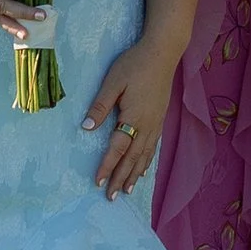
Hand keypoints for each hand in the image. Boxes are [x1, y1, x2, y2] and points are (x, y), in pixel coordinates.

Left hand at [82, 44, 177, 198]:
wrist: (163, 52)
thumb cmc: (135, 64)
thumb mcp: (113, 81)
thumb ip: (101, 105)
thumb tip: (87, 127)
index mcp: (133, 117)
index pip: (118, 148)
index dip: (107, 166)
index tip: (98, 182)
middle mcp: (147, 125)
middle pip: (132, 158)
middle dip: (121, 178)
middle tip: (111, 197)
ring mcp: (155, 123)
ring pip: (144, 155)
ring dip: (134, 174)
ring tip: (127, 190)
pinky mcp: (160, 119)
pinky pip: (153, 147)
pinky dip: (147, 162)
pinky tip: (144, 169)